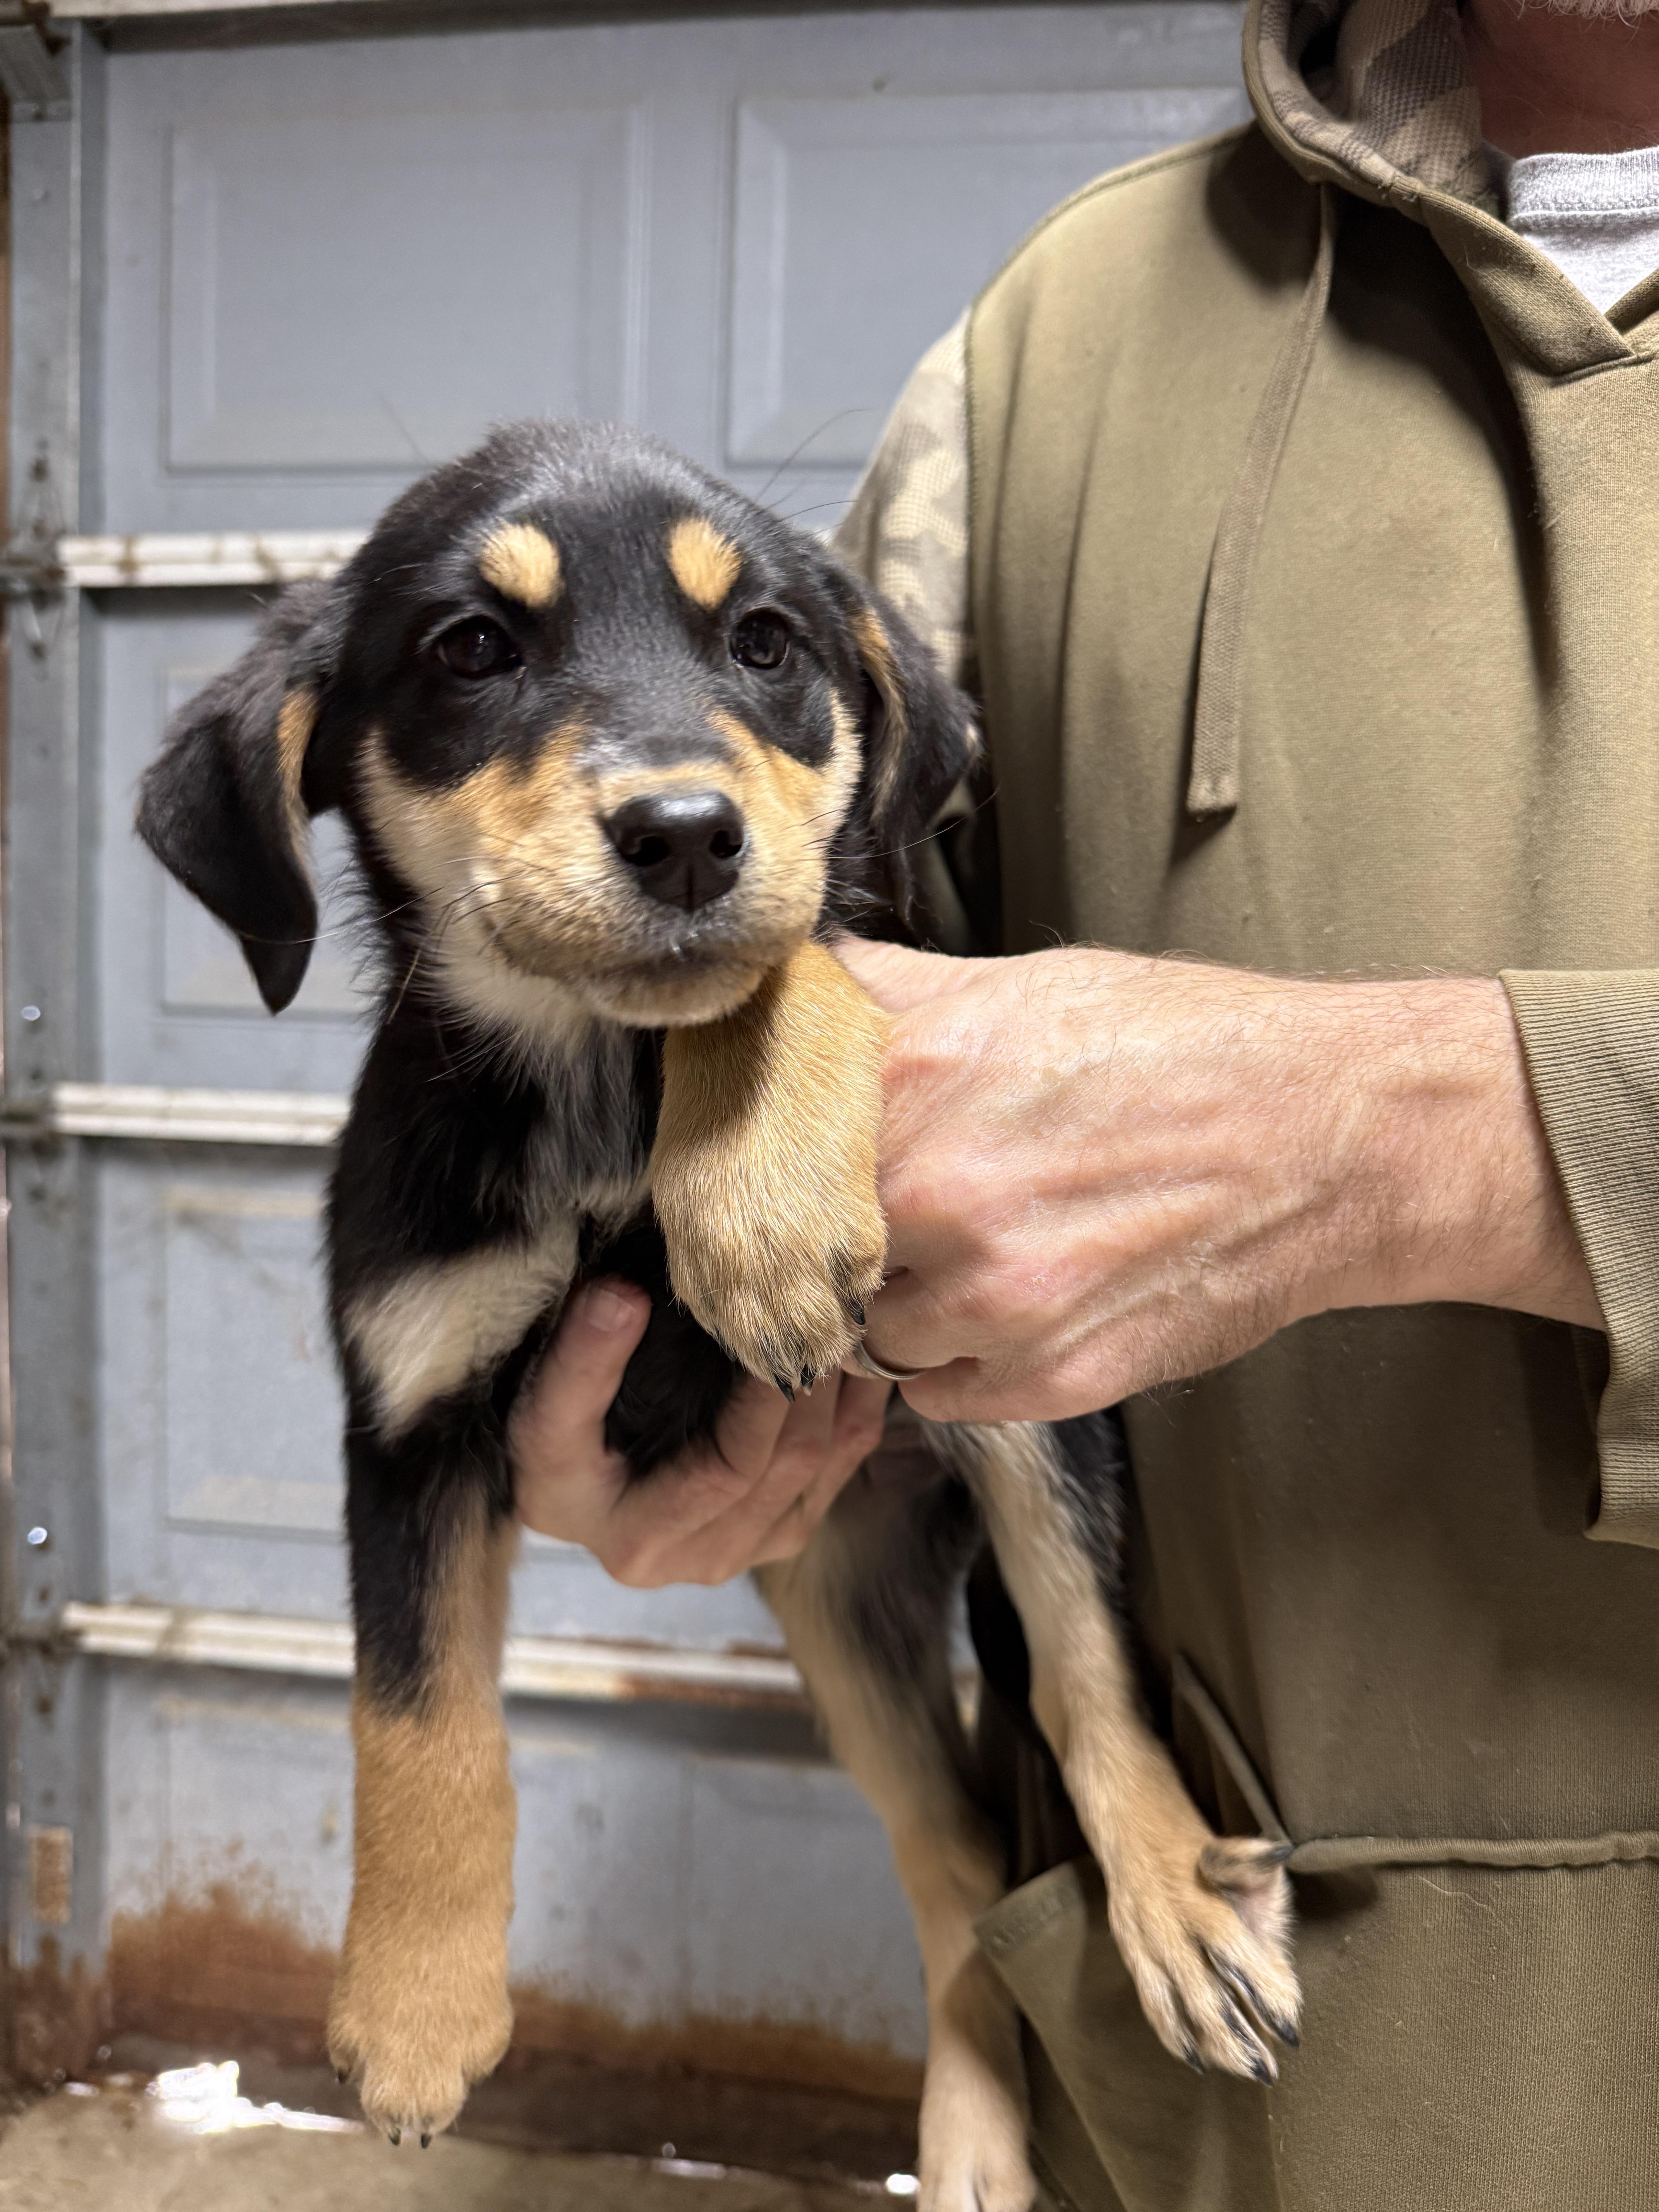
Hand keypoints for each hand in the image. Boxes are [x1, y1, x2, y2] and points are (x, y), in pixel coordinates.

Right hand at [512, 1279, 891, 1585]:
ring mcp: (742, 1553)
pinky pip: (836, 1472)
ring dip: (841, 1394)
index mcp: (636, 1539)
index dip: (761, 1400)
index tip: (777, 1325)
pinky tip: (865, 1360)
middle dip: (810, 1383)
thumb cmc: (557, 1445)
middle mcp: (695, 1561)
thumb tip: (621, 1297)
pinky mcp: (775, 1538)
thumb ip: (578, 1362)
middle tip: (828, 1306)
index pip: (723, 1469)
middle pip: (780, 1467)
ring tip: (851, 1322)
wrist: (571, 1486)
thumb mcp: (542, 1411)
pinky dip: (856, 1413)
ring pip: (818, 1469)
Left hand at [835, 939, 1602, 1424]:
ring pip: (870, 1335)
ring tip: (962, 1261)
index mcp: (914, 1080)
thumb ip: (894, 995)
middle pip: (805, 1251)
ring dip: (898, 1308)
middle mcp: (937, 1194)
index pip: (762, 1146)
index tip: (783, 1172)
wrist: (1332, 1136)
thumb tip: (801, 981)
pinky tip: (1010, 1305)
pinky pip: (941, 1394)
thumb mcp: (1025, 986)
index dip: (767, 1166)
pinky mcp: (1048, 1379)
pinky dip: (957, 1362)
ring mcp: (993, 1299)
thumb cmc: (1187, 1048)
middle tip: (882, 1221)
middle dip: (834, 1243)